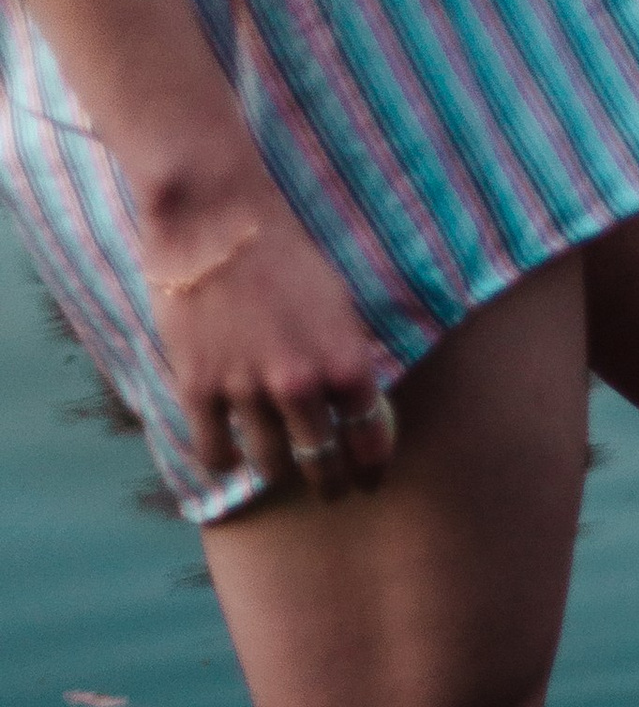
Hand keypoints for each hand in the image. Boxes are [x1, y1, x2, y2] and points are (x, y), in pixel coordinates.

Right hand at [146, 195, 396, 502]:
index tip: (367, 482)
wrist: (214, 216)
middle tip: (329, 490)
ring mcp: (248, 390)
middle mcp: (302, 387)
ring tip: (277, 469)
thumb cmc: (284, 253)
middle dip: (330, 484)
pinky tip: (229, 458)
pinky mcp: (199, 387)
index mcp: (347, 366)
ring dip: (277, 472)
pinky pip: (216, 452)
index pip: (370, 443)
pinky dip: (224, 461)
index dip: (370, 471)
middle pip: (322, 464)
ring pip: (271, 466)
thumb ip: (348, 361)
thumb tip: (356, 407)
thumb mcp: (340, 307)